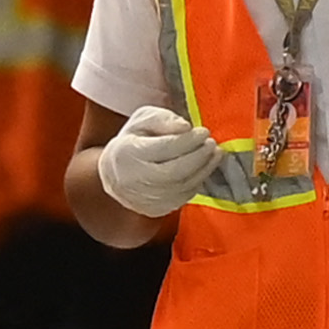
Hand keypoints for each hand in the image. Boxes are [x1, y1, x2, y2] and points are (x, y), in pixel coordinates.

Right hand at [90, 101, 221, 218]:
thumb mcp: (142, 120)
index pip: (164, 148)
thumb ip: (163, 119)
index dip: (188, 140)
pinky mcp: (155, 209)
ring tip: (214, 154)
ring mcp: (144, 198)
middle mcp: (134, 179)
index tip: (203, 131)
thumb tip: (186, 127)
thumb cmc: (132, 142)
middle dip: (199, 157)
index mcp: (127, 153)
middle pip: (176, 171)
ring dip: (204, 169)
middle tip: (212, 143)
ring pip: (182, 186)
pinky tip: (203, 169)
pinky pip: (183, 197)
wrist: (114, 175)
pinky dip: (197, 182)